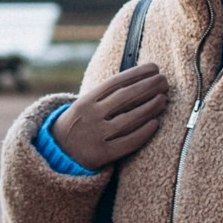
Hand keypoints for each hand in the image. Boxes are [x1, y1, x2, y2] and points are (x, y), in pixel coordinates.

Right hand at [49, 61, 169, 170]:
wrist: (58, 153)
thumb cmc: (80, 124)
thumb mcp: (85, 105)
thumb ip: (105, 95)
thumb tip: (139, 79)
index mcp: (85, 101)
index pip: (115, 82)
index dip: (137, 74)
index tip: (154, 68)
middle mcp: (90, 116)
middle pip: (125, 97)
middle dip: (148, 87)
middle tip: (164, 81)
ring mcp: (96, 136)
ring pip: (129, 119)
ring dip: (150, 107)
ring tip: (163, 99)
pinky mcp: (102, 155)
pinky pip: (129, 142)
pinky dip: (144, 132)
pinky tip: (155, 123)